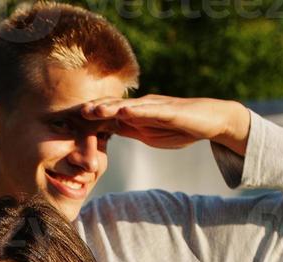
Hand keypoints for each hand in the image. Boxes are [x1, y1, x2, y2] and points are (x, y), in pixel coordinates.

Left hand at [81, 95, 250, 155]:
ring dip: (109, 107)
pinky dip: (137, 110)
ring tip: (92, 110)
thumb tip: (107, 131)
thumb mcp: (148, 134)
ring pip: (128, 106)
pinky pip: (152, 110)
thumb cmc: (179, 128)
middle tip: (74, 113)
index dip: (91, 119)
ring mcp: (156, 107)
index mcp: (135, 115)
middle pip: (113, 107)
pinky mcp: (171, 110)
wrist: (211, 122)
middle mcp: (142, 106)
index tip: (71, 123)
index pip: (109, 115)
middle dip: (93, 110)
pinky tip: (125, 111)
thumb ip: (129, 131)